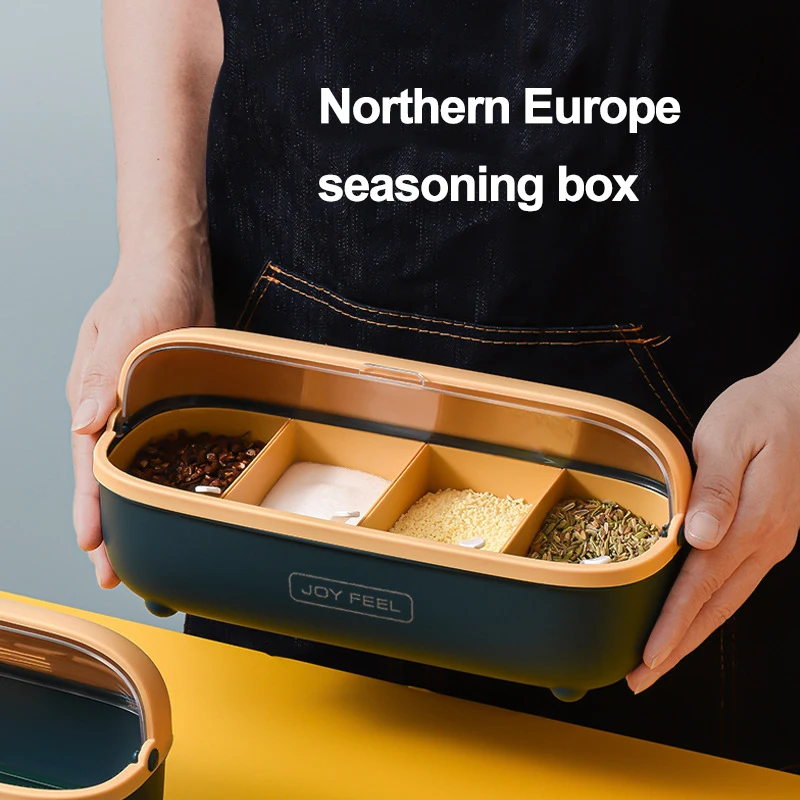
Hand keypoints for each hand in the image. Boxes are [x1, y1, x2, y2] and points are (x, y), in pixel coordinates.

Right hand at [67, 249, 213, 587]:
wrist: (174, 273)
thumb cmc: (144, 293)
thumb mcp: (123, 330)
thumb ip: (102, 378)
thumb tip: (83, 425)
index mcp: (91, 399)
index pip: (87, 464)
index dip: (91, 506)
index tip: (92, 545)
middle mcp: (109, 412)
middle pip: (105, 479)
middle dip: (108, 526)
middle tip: (115, 575)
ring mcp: (136, 411)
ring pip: (130, 472)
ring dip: (133, 512)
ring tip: (141, 554)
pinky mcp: (163, 406)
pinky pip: (157, 453)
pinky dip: (158, 483)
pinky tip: (167, 504)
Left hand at [627, 361, 799, 692]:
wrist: (798, 400)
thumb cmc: (757, 412)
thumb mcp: (729, 438)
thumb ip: (715, 489)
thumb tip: (697, 538)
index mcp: (754, 520)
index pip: (703, 584)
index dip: (674, 624)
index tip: (648, 656)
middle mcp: (767, 541)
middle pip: (717, 607)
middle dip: (678, 646)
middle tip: (640, 678)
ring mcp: (770, 541)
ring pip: (726, 601)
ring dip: (691, 634)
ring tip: (657, 661)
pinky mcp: (766, 534)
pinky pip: (732, 582)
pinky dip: (706, 608)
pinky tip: (687, 617)